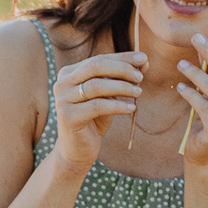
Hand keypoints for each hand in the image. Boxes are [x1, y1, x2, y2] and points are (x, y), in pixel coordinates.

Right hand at [47, 50, 143, 171]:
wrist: (78, 149)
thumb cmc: (95, 120)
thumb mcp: (109, 96)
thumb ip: (122, 78)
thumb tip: (144, 61)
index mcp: (69, 73)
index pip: (99, 59)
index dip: (123, 57)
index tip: (144, 58)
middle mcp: (62, 83)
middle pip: (95, 66)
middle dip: (122, 69)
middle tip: (140, 77)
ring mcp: (62, 99)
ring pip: (96, 85)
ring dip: (122, 87)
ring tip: (138, 92)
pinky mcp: (67, 116)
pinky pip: (97, 106)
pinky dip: (117, 106)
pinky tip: (131, 108)